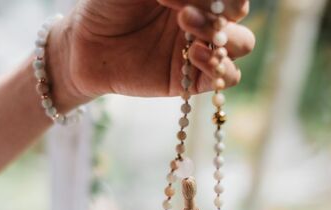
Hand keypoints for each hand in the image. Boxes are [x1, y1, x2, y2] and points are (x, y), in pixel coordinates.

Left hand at [48, 0, 254, 109]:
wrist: (88, 46)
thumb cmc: (109, 5)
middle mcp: (203, 19)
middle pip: (239, 13)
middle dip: (220, 10)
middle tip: (183, 13)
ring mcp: (200, 49)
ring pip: (242, 44)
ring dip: (223, 37)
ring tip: (187, 32)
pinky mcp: (193, 80)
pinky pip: (226, 77)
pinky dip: (220, 67)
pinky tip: (195, 55)